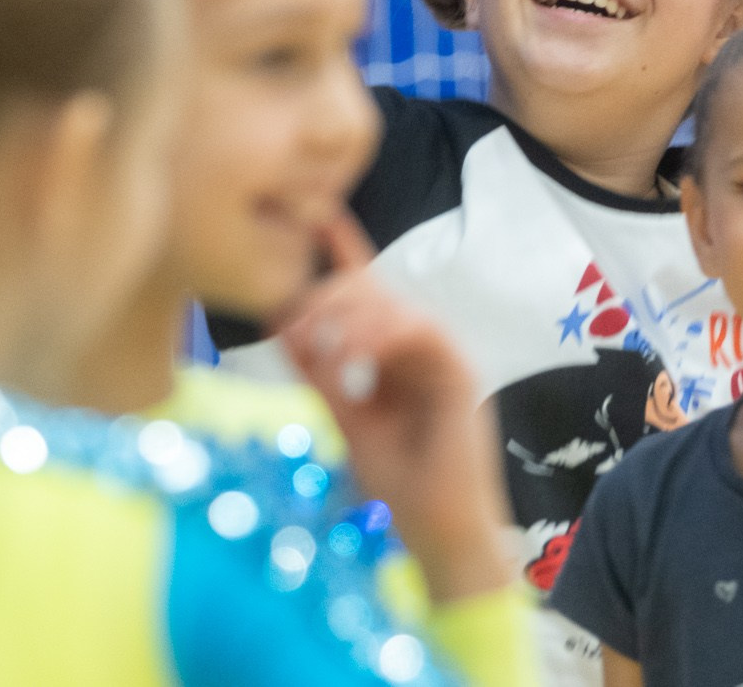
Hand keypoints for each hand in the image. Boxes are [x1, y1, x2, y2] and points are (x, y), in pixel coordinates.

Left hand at [277, 215, 512, 603]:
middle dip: (327, 296)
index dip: (344, 248)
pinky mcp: (459, 372)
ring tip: (323, 350)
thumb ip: (319, 372)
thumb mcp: (345, 415)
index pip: (368, 289)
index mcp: (393, 351)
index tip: (316, 213)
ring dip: (350, 320)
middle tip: (295, 323)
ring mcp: (442, 355)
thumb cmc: (399, 480)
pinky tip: (355, 357)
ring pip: (393, 304)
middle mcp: (420, 344)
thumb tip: (282, 325)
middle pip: (372, 290)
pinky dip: (383, 337)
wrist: (439, 529)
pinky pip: (420, 331)